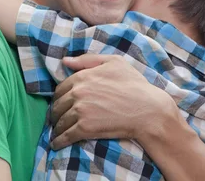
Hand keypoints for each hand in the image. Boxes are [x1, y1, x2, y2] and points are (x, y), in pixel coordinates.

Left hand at [50, 54, 174, 149]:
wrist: (148, 110)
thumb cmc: (134, 84)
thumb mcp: (114, 62)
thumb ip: (87, 60)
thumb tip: (65, 61)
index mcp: (82, 77)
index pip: (60, 88)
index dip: (60, 96)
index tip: (61, 103)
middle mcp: (77, 93)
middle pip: (58, 105)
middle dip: (56, 112)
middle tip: (58, 118)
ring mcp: (80, 111)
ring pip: (60, 121)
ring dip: (56, 127)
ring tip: (57, 132)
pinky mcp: (85, 128)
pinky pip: (66, 135)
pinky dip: (59, 140)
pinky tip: (56, 144)